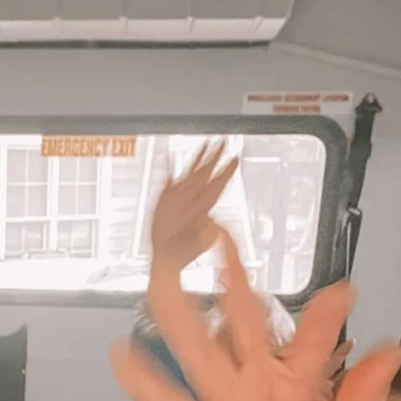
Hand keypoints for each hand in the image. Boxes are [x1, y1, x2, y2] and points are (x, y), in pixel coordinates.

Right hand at [114, 230, 400, 400]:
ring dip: (180, 315)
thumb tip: (391, 348)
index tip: (342, 287)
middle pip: (242, 323)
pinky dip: (146, 382)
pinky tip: (123, 354)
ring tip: (161, 277)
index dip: (327, 309)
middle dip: (232, 278)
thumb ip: (364, 395)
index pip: (314, 335)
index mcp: (299, 386)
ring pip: (200, 352)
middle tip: (220, 233)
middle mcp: (259, 389)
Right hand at [149, 142, 238, 277]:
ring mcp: (178, 199)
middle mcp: (192, 201)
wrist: (165, 260)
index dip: (227, 171)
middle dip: (215, 157)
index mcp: (202, 209)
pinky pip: (168, 181)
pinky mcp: (164, 201)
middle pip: (206, 174)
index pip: (218, 185)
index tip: (236, 157)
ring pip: (190, 174)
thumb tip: (210, 221)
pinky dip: (168, 168)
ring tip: (205, 143)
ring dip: (198, 158)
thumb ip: (206, 232)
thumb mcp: (199, 244)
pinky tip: (168, 158)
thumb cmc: (182, 254)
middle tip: (224, 141)